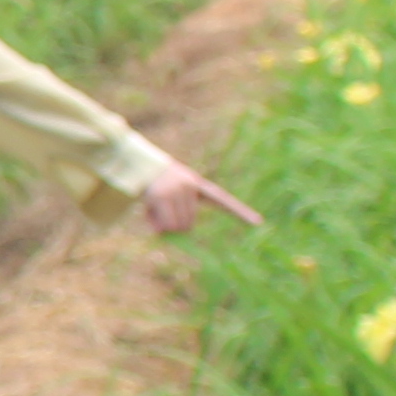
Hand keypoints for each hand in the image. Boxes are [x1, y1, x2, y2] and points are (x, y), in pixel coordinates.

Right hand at [135, 155, 262, 237]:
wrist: (137, 163)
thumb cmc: (155, 185)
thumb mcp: (166, 200)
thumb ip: (169, 219)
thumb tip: (164, 233)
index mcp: (198, 185)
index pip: (223, 200)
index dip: (240, 212)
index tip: (258, 223)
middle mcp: (190, 186)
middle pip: (190, 223)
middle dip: (176, 227)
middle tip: (162, 218)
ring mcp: (176, 190)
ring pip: (178, 225)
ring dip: (165, 226)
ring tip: (154, 212)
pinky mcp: (161, 196)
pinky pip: (167, 224)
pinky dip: (159, 227)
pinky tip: (152, 221)